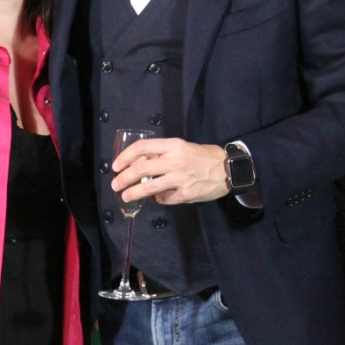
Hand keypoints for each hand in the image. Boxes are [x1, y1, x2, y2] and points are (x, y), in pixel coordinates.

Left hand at [110, 139, 231, 205]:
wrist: (228, 169)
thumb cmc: (203, 157)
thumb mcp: (183, 147)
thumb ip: (163, 154)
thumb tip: (140, 164)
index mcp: (174, 145)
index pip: (142, 148)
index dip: (125, 157)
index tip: (116, 166)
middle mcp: (175, 160)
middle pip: (141, 169)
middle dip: (124, 178)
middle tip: (116, 184)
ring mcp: (181, 179)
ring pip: (148, 187)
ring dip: (133, 193)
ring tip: (126, 196)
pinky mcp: (186, 194)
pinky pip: (164, 198)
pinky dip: (156, 199)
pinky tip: (155, 197)